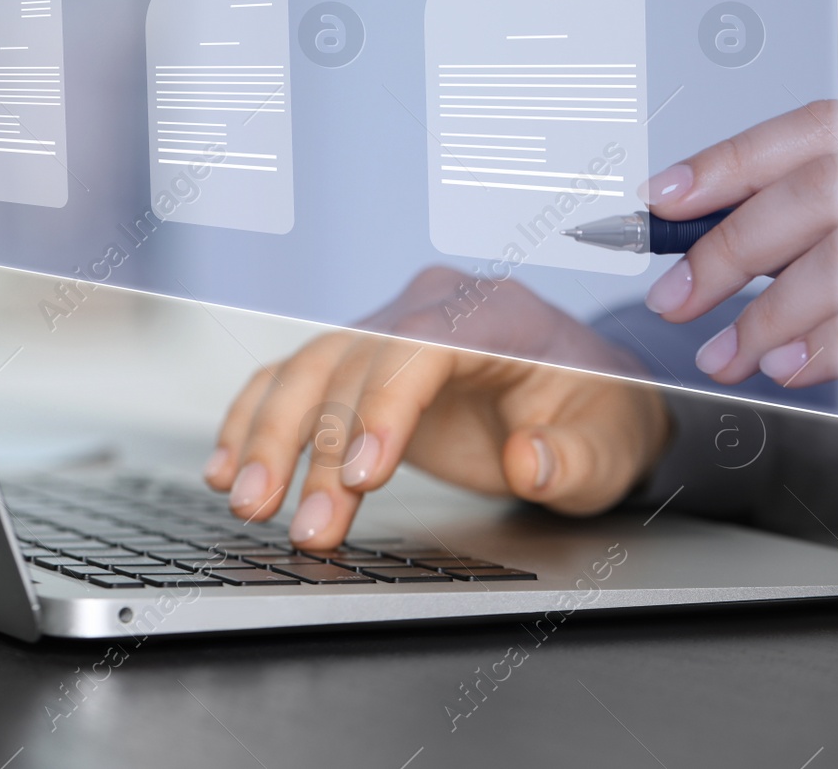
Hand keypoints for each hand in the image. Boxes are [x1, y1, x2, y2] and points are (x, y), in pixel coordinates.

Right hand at [203, 266, 669, 548]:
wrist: (588, 396)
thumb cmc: (599, 414)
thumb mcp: (610, 447)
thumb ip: (573, 458)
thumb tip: (527, 460)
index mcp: (497, 314)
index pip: (423, 346)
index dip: (385, 406)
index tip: (365, 474)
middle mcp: (433, 308)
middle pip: (357, 366)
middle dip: (324, 450)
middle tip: (310, 528)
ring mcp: (391, 329)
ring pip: (311, 369)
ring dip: (271, 436)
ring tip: (248, 503)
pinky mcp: (363, 363)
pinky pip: (296, 378)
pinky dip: (256, 418)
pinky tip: (227, 466)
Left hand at [642, 100, 837, 580]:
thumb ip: (824, 249)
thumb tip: (710, 239)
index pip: (827, 128)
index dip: (735, 161)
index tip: (665, 202)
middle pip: (832, 182)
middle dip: (734, 243)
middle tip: (678, 295)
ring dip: (773, 307)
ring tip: (729, 354)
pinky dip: (833, 340)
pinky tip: (792, 368)